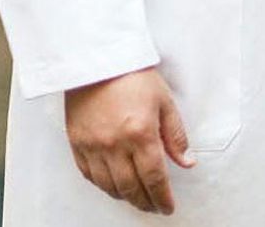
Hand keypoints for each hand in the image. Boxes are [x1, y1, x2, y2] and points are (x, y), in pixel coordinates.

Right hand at [65, 67, 195, 214]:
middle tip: (154, 206)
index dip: (162, 197)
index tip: (167, 206)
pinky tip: (113, 185)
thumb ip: (176, 135)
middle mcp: (115, 144)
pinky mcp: (77, 143)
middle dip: (145, 202)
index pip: (154, 177)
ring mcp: (93, 146)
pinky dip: (103, 185)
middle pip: (131, 188)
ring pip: (109, 186)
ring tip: (137, 197)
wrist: (99, 58)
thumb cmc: (133, 74)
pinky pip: (89, 175)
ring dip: (125, 196)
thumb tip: (187, 161)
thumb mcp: (164, 100)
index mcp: (141, 133)